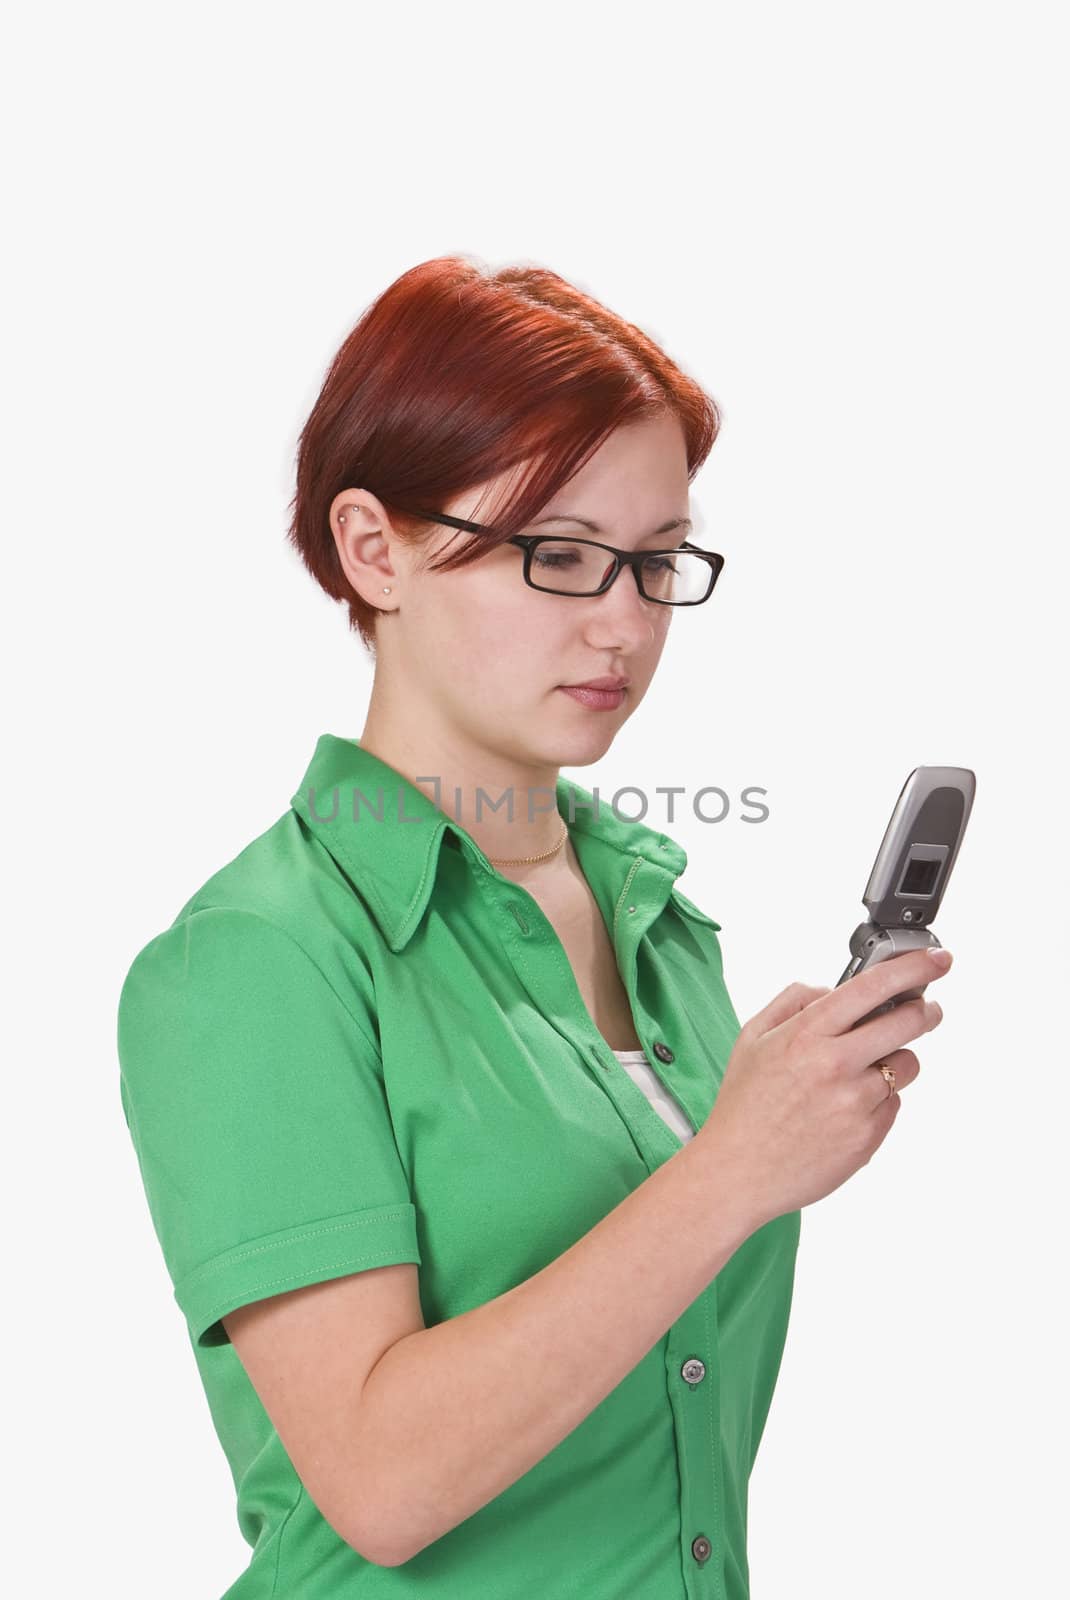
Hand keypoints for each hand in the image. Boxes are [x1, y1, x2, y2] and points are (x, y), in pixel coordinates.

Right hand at [696, 946, 951, 1225]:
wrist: (738, 1171)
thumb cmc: (744, 1105)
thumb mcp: (753, 1037)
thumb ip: (794, 1001)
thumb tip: (833, 990)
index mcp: (807, 1034)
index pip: (874, 987)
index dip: (914, 968)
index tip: (938, 960)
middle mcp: (835, 1065)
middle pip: (908, 1023)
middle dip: (925, 1011)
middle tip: (927, 1009)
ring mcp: (856, 1103)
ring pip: (905, 1065)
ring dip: (893, 1061)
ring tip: (856, 1075)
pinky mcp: (868, 1136)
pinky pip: (893, 1103)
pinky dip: (878, 1100)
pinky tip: (843, 1109)